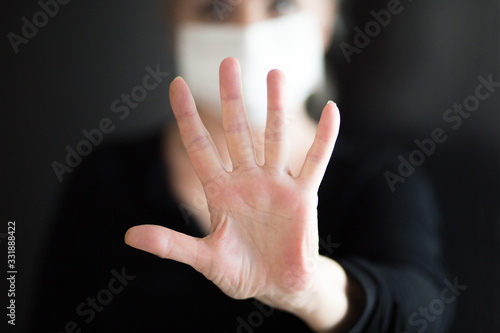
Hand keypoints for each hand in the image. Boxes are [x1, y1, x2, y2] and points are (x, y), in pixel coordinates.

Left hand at [125, 58, 348, 330]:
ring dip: (276, 107)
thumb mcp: (205, 259)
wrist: (277, 287)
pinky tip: (332, 111)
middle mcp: (247, 181)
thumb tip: (129, 235)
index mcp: (220, 192)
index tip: (175, 85)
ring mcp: (276, 186)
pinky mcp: (303, 197)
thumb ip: (171, 245)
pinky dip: (325, 139)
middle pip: (237, 132)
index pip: (199, 146)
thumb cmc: (241, 272)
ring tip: (275, 73)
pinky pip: (315, 162)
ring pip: (275, 138)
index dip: (187, 117)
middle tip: (228, 62)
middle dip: (232, 99)